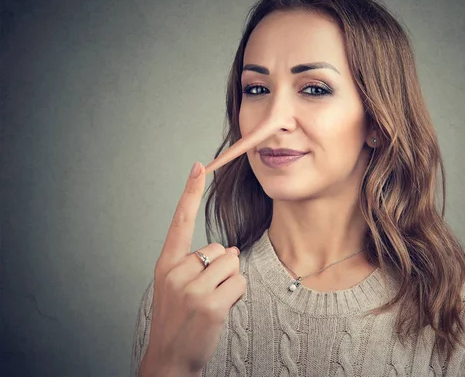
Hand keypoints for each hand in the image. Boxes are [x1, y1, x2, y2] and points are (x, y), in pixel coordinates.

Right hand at [140, 162, 245, 375]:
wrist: (169, 359)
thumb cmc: (178, 320)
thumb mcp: (177, 287)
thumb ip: (198, 264)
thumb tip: (229, 250)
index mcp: (166, 264)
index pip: (179, 221)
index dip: (190, 193)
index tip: (199, 166)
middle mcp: (175, 272)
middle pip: (219, 248)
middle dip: (221, 269)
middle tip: (205, 295)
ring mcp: (191, 289)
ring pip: (231, 264)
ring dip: (229, 283)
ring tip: (211, 304)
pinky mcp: (209, 304)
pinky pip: (239, 283)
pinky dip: (236, 296)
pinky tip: (220, 311)